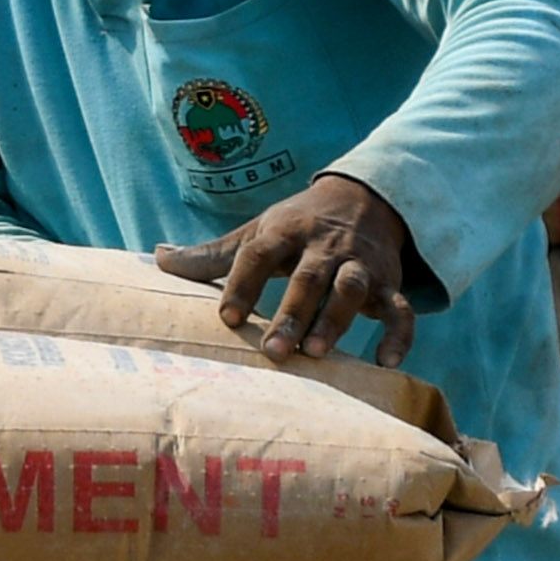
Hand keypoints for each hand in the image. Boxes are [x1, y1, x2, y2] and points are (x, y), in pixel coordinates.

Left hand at [157, 173, 420, 364]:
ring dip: (336, 319)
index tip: (226, 318)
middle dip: (292, 313)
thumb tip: (158, 257)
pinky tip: (387, 364)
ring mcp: (360, 263)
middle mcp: (324, 245)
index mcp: (285, 230)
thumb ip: (212, 254)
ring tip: (316, 352)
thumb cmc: (297, 225)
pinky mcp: (390, 282)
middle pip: (309, 277)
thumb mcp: (257, 232)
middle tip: (273, 351)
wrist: (367, 197)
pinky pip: (400, 308)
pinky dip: (400, 334)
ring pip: (352, 288)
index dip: (243, 284)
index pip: (260, 254)